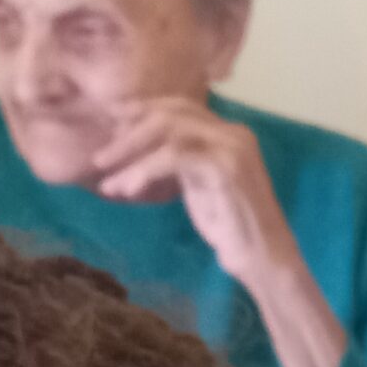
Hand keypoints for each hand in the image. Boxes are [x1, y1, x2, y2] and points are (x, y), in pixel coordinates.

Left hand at [90, 97, 346, 366]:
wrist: (266, 260)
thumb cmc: (233, 229)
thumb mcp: (200, 186)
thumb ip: (179, 163)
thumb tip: (136, 152)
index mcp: (228, 133)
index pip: (178, 107)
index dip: (140, 113)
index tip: (110, 130)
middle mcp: (233, 132)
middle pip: (169, 113)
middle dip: (128, 133)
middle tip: (100, 160)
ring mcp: (232, 148)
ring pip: (168, 131)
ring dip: (130, 153)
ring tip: (108, 181)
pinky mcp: (226, 169)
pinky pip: (173, 157)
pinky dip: (144, 171)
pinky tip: (128, 191)